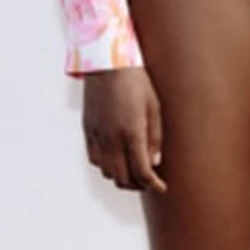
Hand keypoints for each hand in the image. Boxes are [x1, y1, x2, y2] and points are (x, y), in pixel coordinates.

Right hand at [82, 67, 166, 192]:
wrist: (108, 62)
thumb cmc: (136, 80)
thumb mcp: (154, 105)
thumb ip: (155, 136)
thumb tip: (155, 162)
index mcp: (132, 132)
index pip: (142, 172)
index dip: (153, 185)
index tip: (161, 187)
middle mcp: (112, 138)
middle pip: (123, 178)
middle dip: (138, 185)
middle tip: (149, 181)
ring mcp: (97, 135)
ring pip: (108, 173)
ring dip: (122, 177)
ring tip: (134, 171)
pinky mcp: (88, 130)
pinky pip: (95, 160)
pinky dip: (106, 166)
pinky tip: (116, 159)